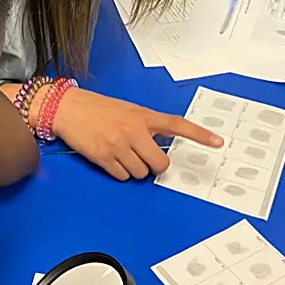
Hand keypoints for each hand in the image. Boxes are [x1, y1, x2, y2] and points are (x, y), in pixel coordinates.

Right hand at [49, 88, 223, 180]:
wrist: (66, 108)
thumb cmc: (96, 108)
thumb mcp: (127, 110)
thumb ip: (145, 125)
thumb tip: (159, 145)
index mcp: (142, 116)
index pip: (176, 125)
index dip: (199, 135)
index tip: (217, 142)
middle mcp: (133, 130)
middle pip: (159, 164)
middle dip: (154, 165)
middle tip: (142, 156)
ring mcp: (119, 145)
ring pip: (141, 173)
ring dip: (134, 169)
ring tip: (120, 153)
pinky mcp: (104, 158)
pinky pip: (123, 177)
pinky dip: (119, 172)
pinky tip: (110, 158)